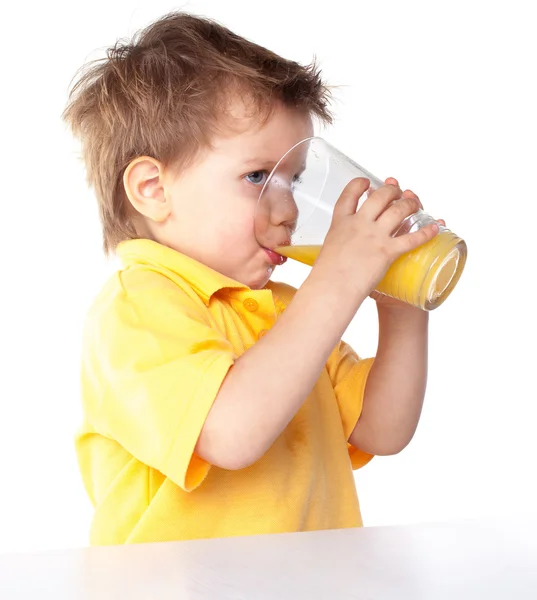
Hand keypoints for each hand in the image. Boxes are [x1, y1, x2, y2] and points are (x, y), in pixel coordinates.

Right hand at [314, 176, 439, 303]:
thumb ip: (339, 242)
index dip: (359, 184)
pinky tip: (434, 227)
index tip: (366, 182)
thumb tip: (342, 248)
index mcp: (340, 223)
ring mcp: (374, 236)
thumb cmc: (325, 275)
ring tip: (415, 204)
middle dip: (392, 190)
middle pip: (380, 197)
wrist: (331, 288)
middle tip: (397, 191)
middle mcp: (359, 224)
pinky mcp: (387, 251)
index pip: (350, 194)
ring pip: (398, 211)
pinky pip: (412, 238)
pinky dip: (426, 232)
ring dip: (410, 204)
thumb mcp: (328, 249)